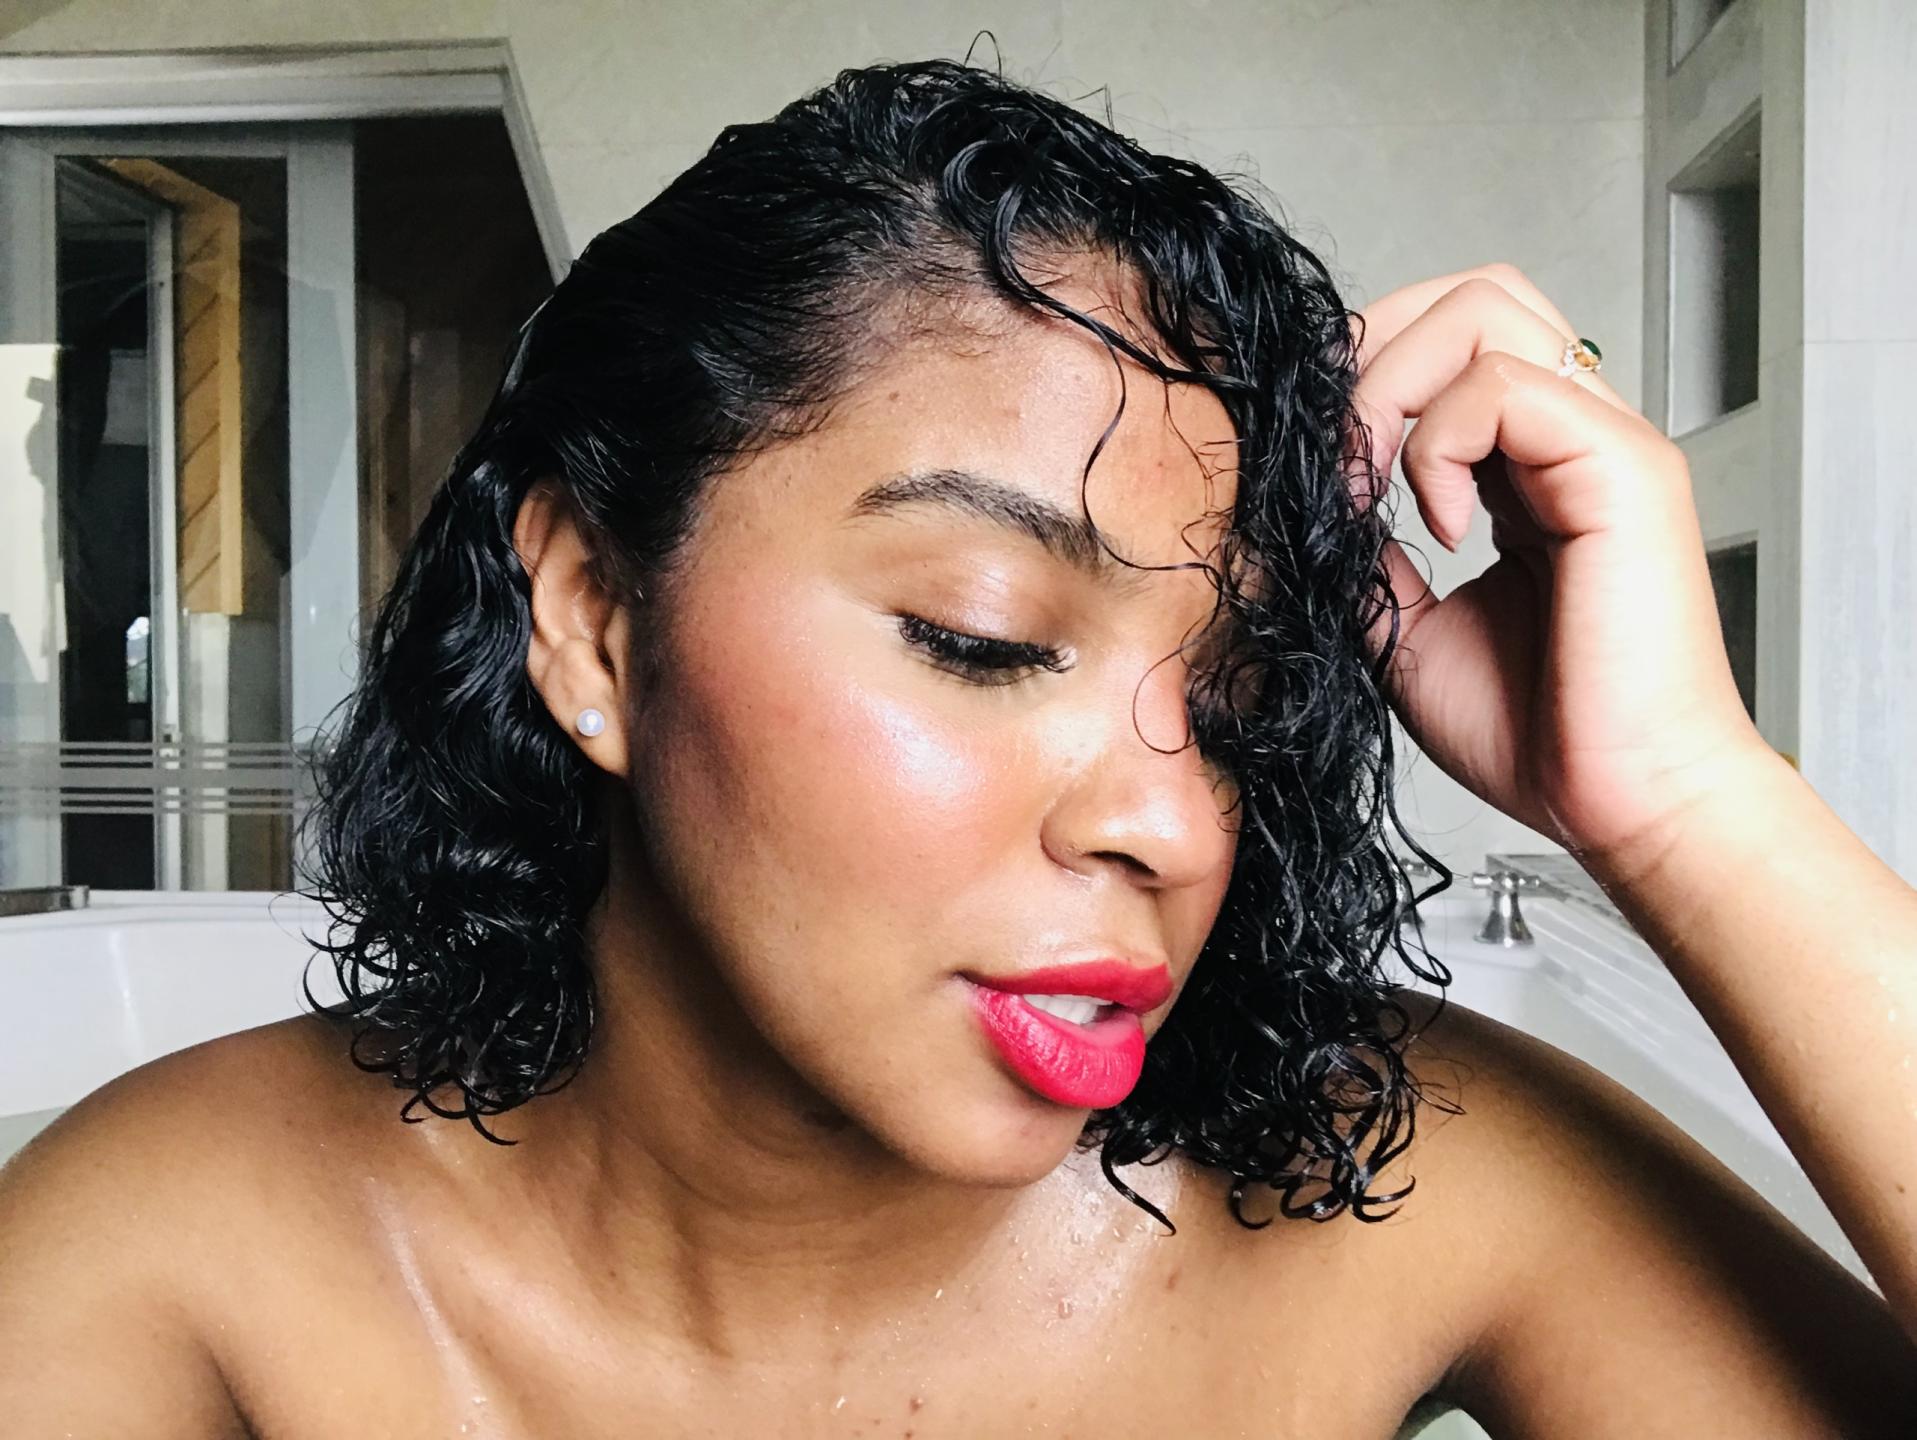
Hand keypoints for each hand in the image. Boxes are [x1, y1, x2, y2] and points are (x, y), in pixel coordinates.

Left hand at [1345, 263, 1774, 866]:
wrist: (1616, 805)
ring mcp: (1604, 441)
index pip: (1448, 342)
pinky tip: (1440, 527)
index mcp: (1529, 468)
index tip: (1314, 466)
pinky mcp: (1624, 467)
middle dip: (1373, 349)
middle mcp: (1573, 436)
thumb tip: (1308, 513)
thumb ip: (1368, 559)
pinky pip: (1507, 384)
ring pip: (1485, 309)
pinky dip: (1440, 442)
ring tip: (1372, 485)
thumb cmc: (1540, 734)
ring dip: (1392, 386)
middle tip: (1335, 455)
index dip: (1363, 375)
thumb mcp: (1408, 633)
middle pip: (1471, 294)